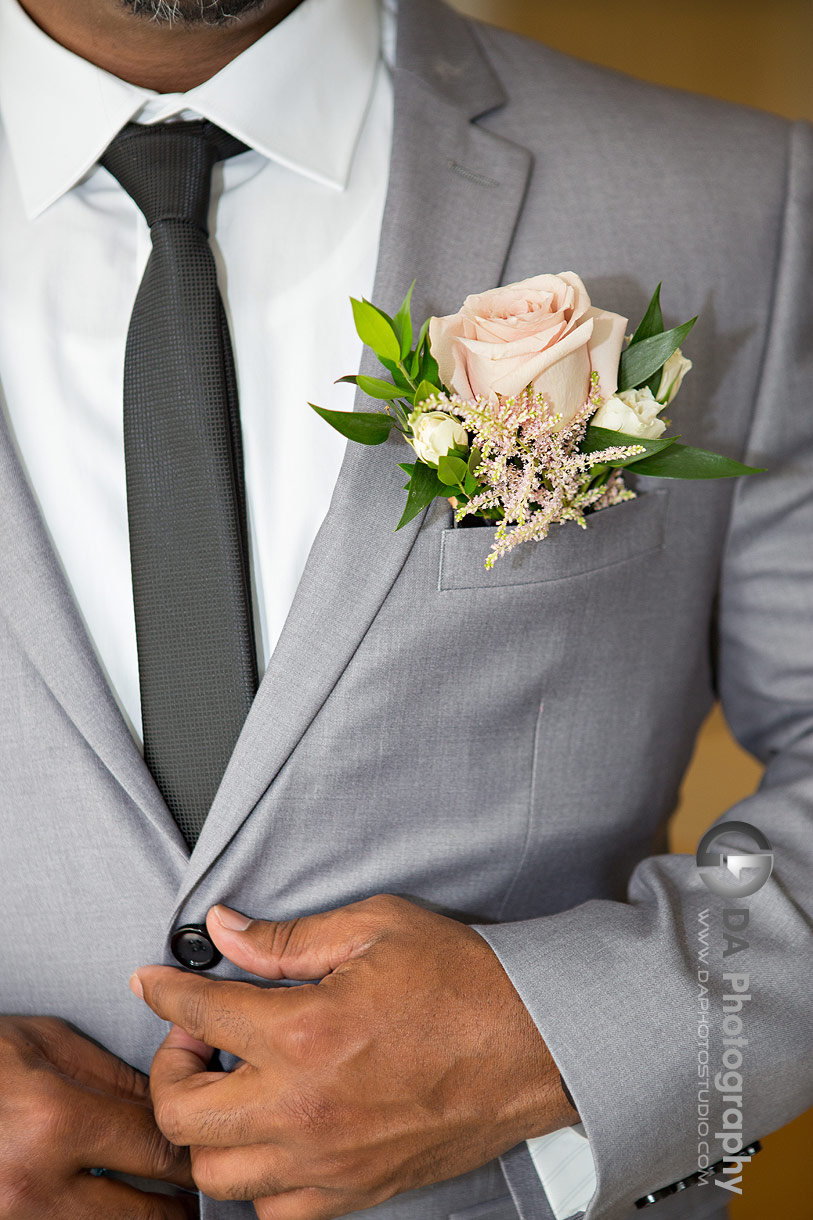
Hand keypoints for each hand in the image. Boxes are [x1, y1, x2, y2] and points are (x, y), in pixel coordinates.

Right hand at [0, 1015, 197, 1217]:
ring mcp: (15, 1217)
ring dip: (141, 1216)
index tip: (205, 1149)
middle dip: (178, 1200)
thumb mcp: (46, 1042)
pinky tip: (111, 1201)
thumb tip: (166, 1103)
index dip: (190, 1148)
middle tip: (195, 1186)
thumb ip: (113, 1076)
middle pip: (143, 1214)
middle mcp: (34, 1181)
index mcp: (55, 1120)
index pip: (156, 1148)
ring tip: (160, 1201)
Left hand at [133, 894, 576, 1218]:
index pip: (198, 1011)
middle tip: (196, 1037)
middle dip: (169, 1068)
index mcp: (307, 1031)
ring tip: (232, 1086)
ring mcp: (327, 1160)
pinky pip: (273, 1211)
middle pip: (181, 1115)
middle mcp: (305, 1107)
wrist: (535, 1044)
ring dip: (207, 1128)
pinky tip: (272, 1133)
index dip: (164, 990)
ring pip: (215, 1174)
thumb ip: (287, 937)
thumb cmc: (463, 981)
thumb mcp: (375, 927)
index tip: (154, 982)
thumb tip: (226, 929)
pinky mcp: (355, 1190)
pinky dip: (254, 1177)